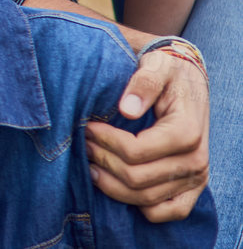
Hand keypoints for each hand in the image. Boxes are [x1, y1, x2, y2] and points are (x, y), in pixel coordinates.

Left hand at [86, 47, 210, 220]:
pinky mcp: (192, 189)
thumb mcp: (157, 66)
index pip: (135, 152)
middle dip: (102, 160)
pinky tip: (115, 184)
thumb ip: (143, 83)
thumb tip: (126, 109)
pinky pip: (167, 212)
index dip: (105, 141)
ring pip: (145, 199)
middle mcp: (196, 161)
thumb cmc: (168, 73)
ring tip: (90, 161)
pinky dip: (138, 205)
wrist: (188, 83)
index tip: (87, 126)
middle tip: (83, 142)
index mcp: (187, 132)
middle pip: (136, 178)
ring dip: (111, 183)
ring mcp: (195, 179)